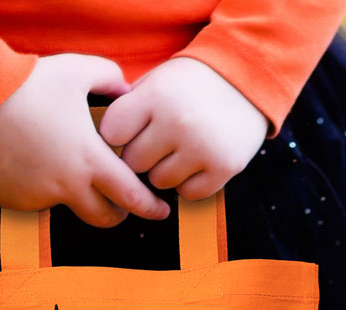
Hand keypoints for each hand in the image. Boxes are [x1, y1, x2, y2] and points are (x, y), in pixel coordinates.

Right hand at [0, 53, 171, 227]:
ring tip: (59, 164)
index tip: (160, 212)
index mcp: (89, 160)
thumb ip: (109, 79)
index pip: (131, 196)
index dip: (150, 207)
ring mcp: (38, 196)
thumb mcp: (76, 71)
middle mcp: (66, 186)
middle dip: (116, 215)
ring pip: (65, 206)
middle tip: (119, 207)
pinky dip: (35, 187)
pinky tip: (25, 160)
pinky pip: (31, 200)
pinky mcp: (12, 200)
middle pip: (103, 218)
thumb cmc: (27, 84)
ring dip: (72, 195)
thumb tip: (126, 89)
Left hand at [97, 56, 270, 200]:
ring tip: (180, 149)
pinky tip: (197, 162)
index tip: (129, 131)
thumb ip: (128, 109)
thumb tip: (98, 148)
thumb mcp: (156, 82)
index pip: (112, 134)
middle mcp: (178, 122)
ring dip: (165, 171)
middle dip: (142, 155)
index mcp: (156, 95)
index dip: (118, 136)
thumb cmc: (189, 86)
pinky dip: (189, 183)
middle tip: (159, 141)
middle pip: (134, 163)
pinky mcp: (223, 168)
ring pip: (159, 182)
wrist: (247, 78)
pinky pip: (188, 194)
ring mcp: (202, 147)